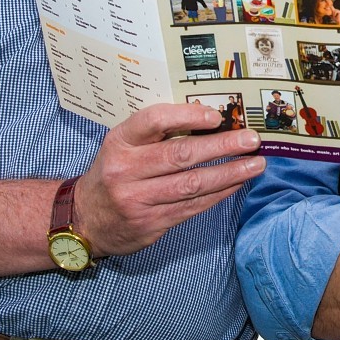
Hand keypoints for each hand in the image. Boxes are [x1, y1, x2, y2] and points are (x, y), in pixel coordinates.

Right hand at [74, 103, 264, 256]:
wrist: (85, 220)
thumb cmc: (114, 173)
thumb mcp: (123, 146)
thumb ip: (156, 134)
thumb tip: (209, 121)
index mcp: (119, 142)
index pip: (154, 121)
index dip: (188, 117)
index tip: (217, 117)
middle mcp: (125, 170)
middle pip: (180, 155)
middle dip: (222, 146)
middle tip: (251, 140)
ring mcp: (137, 199)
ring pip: (192, 184)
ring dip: (229, 173)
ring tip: (255, 164)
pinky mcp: (151, 223)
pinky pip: (192, 206)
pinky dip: (219, 194)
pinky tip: (236, 183)